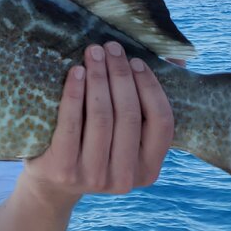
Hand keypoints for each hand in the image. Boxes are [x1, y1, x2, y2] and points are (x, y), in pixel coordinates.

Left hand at [24, 41, 173, 201]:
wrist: (52, 183)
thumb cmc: (96, 146)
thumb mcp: (126, 134)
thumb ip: (152, 100)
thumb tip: (177, 57)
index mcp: (149, 170)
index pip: (161, 122)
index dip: (151, 87)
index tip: (137, 61)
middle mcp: (125, 178)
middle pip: (129, 115)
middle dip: (120, 74)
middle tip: (111, 47)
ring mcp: (94, 177)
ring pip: (101, 117)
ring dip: (99, 77)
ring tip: (93, 52)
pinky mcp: (64, 170)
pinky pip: (71, 124)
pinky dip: (74, 93)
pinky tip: (76, 72)